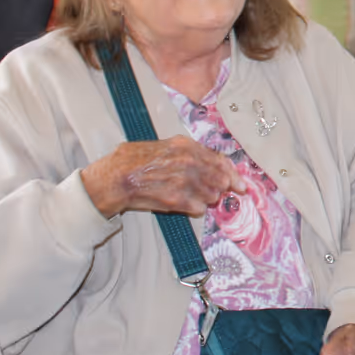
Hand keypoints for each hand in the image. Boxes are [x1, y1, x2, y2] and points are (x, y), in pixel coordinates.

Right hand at [82, 136, 244, 217]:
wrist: (115, 177)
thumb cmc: (134, 160)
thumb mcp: (164, 146)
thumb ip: (188, 153)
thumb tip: (209, 163)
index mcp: (186, 146)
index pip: (220, 160)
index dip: (232, 174)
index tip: (240, 184)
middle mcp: (189, 161)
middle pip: (220, 179)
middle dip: (221, 188)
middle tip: (220, 194)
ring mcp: (184, 181)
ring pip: (211, 195)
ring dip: (206, 199)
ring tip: (194, 197)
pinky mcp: (177, 199)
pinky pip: (198, 208)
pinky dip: (195, 208)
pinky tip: (185, 205)